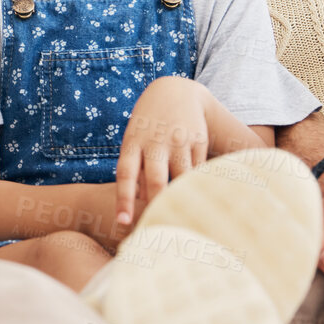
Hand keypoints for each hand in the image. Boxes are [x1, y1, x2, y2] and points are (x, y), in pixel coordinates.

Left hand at [114, 77, 209, 230]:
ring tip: (182, 225)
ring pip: (182, 178)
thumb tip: (143, 206)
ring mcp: (179, 141)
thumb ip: (137, 171)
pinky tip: (200, 202)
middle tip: (157, 231)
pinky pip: (198, 171)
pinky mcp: (198, 141)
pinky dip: (197, 188)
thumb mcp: (134, 142)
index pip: (126, 174)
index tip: (123, 224)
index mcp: (133, 142)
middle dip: (157, 206)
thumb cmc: (147, 127)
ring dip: (181, 200)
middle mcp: (155, 141)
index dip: (124, 200)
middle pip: (156, 180)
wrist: (175, 91)